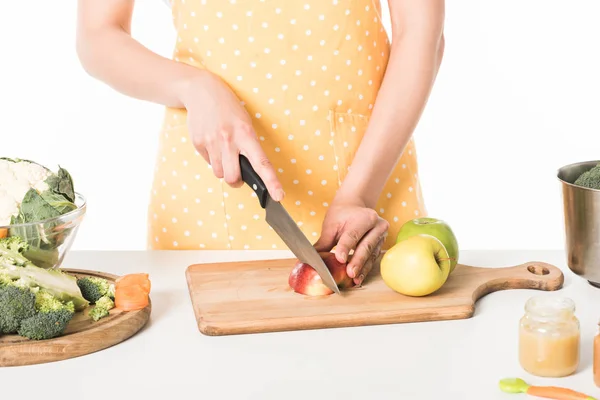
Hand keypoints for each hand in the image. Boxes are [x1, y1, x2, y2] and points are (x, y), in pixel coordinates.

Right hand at [181, 72, 283, 200]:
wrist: (202, 91)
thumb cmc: (229, 110)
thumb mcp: (245, 124)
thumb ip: (247, 147)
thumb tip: (247, 173)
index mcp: (246, 134)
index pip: (262, 163)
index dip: (272, 182)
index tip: (279, 196)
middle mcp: (228, 139)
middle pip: (233, 178)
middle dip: (236, 181)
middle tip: (238, 175)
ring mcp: (211, 142)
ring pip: (219, 173)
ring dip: (223, 169)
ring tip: (223, 151)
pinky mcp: (198, 143)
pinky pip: (207, 163)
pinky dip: (212, 159)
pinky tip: (212, 143)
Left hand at [314, 198, 388, 284]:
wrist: (354, 207)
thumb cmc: (341, 216)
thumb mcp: (331, 226)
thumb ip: (323, 243)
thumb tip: (310, 260)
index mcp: (365, 217)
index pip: (353, 234)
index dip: (346, 247)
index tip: (340, 259)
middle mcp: (377, 226)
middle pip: (366, 246)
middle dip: (357, 261)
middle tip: (350, 274)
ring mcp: (381, 236)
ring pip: (371, 255)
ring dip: (362, 269)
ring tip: (355, 280)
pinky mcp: (380, 245)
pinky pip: (372, 259)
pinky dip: (365, 269)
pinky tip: (358, 278)